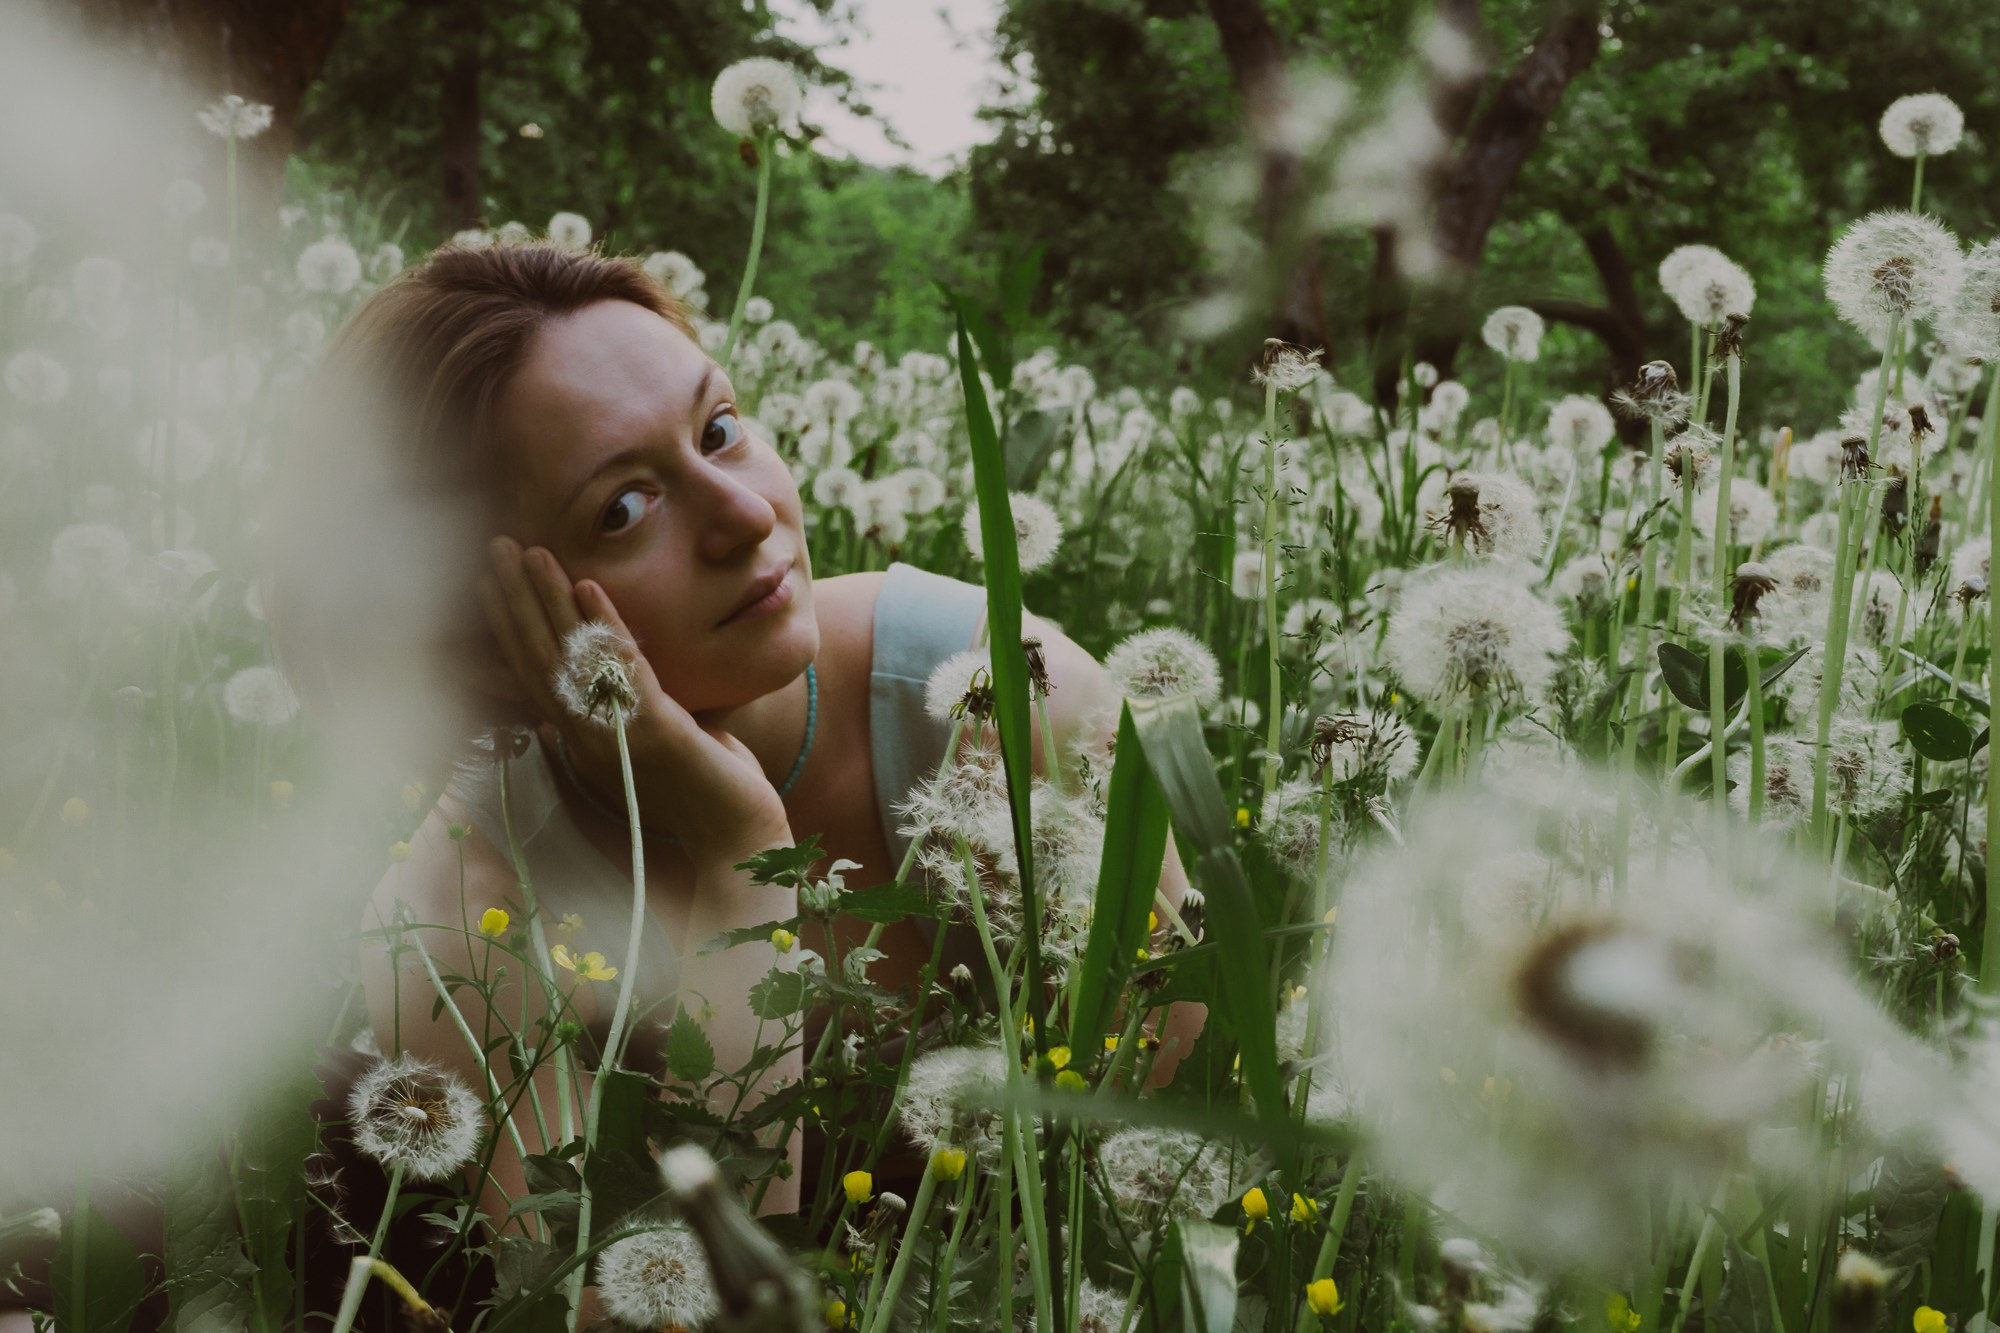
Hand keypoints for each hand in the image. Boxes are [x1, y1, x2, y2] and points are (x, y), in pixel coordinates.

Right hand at [479, 536, 792, 861]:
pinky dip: (605, 624)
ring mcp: (618, 736)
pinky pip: (623, 668)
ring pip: (570, 657)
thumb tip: (550, 722)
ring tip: (532, 552)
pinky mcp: (656, 733)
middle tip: (496, 547)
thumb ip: (606, 724)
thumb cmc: (700, 792)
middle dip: (515, 598)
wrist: (738, 840)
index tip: (489, 579)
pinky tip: (588, 586)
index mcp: (583, 738)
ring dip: (548, 600)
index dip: (508, 625)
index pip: (532, 672)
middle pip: (539, 656)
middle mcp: (589, 737)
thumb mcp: (645, 750)